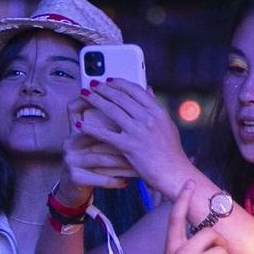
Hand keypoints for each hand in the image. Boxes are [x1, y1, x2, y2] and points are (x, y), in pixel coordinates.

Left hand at [72, 79, 196, 196]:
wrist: (173, 173)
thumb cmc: (171, 151)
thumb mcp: (167, 124)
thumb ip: (155, 106)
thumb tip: (148, 89)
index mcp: (158, 111)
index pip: (135, 90)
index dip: (119, 83)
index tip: (108, 80)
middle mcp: (148, 118)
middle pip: (121, 97)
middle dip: (103, 89)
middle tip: (92, 85)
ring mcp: (138, 132)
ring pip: (111, 110)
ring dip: (95, 100)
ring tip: (85, 96)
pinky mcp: (129, 146)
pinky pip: (105, 134)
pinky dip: (90, 129)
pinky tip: (80, 124)